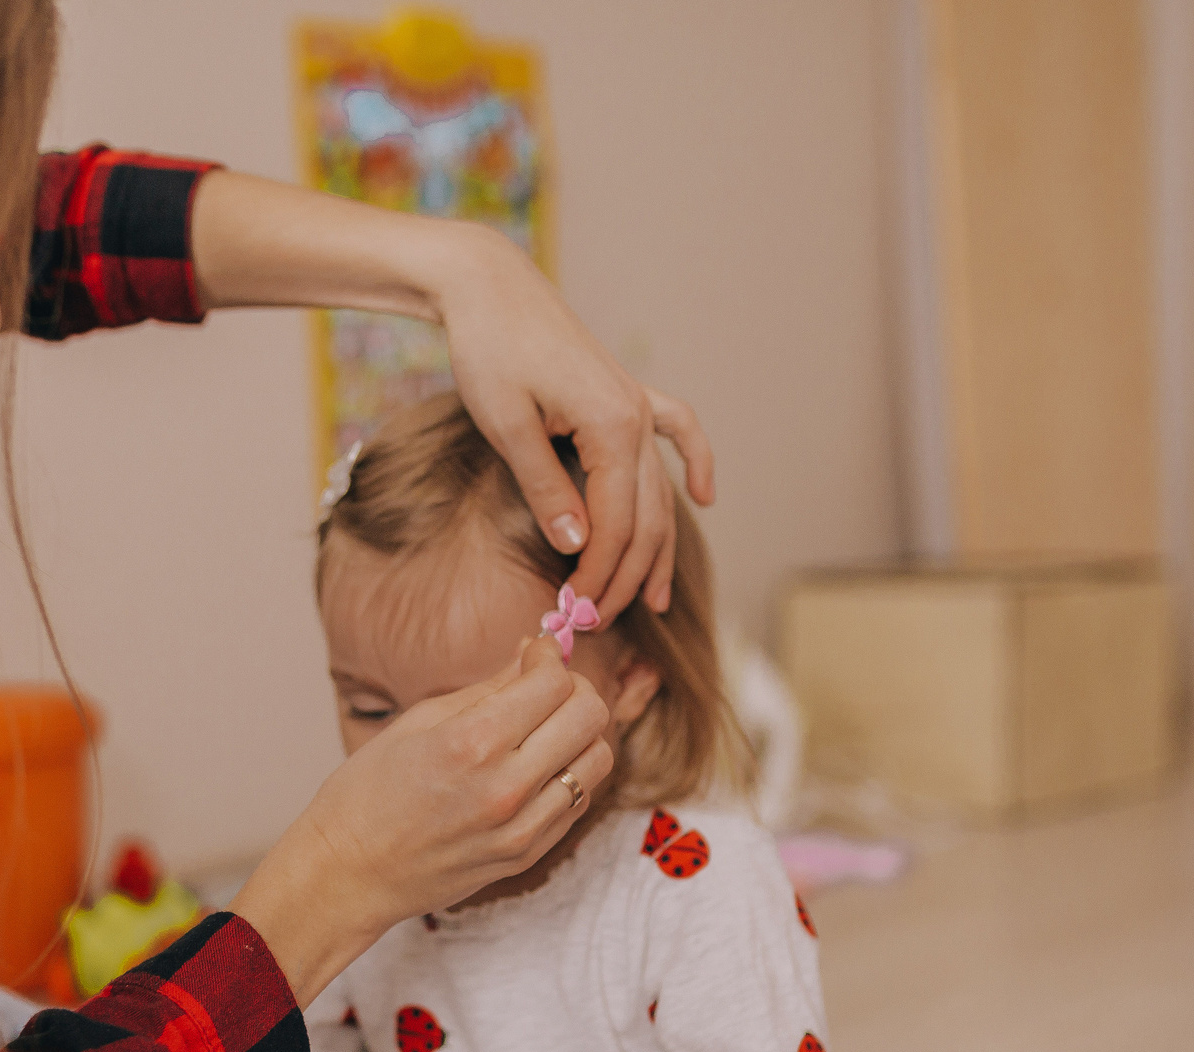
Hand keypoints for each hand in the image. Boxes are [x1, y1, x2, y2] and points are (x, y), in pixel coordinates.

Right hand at [233, 636, 612, 1003]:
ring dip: (579, 733)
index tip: (536, 655)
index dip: (549, 658)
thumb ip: (487, 688)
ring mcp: (522, 828)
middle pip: (589, 716)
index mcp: (470, 743)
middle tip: (545, 687)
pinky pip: (579, 800)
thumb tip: (533, 654)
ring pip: (597, 760)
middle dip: (573, 688)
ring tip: (545, 729)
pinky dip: (570, 773)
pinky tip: (536, 767)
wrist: (348, 875)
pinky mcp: (527, 855)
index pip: (552, 683)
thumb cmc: (366, 795)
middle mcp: (505, 787)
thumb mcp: (417, 723)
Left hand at [432, 225, 715, 620]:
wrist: (488, 286)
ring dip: (658, 548)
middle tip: (599, 622)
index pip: (615, 525)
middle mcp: (638, 417)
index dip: (597, 576)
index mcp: (614, 426)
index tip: (573, 614)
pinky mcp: (623, 393)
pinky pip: (677, 431)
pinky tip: (705, 496)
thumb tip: (579, 546)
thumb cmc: (489, 350)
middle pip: (644, 518)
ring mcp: (637, 404)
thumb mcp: (508, 427)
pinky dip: (695, 461)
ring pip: (659, 491)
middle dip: (624, 576)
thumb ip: (548, 489)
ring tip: (654, 601)